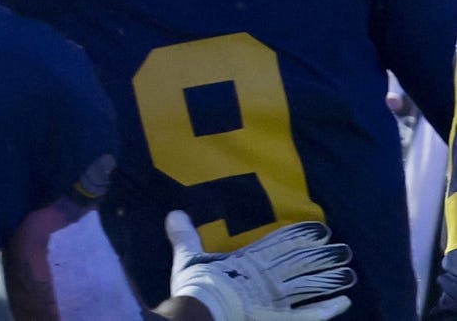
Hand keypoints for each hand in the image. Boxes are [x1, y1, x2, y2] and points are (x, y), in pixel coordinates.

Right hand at [166, 211, 355, 320]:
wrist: (203, 314)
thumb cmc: (196, 288)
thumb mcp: (187, 259)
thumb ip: (184, 237)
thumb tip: (174, 212)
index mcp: (248, 261)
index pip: (279, 244)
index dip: (300, 237)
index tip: (321, 230)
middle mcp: (268, 276)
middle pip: (300, 262)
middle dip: (321, 255)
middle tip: (343, 248)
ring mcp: (278, 298)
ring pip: (309, 283)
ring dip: (329, 277)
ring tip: (348, 270)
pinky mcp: (281, 317)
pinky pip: (310, 313)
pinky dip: (328, 308)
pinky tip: (344, 302)